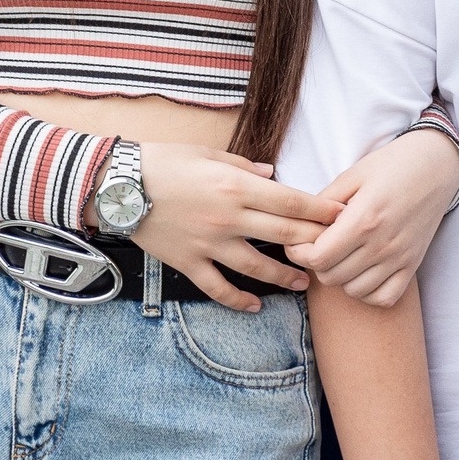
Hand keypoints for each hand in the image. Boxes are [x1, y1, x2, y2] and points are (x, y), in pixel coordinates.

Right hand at [119, 143, 341, 312]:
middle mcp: (228, 218)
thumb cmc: (162, 160)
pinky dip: (238, 300)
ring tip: (304, 283)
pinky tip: (255, 306)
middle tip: (336, 250)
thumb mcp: (207, 154)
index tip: (342, 215)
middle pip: (283, 234)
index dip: (320, 210)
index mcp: (236, 186)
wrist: (116, 185)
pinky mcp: (188, 263)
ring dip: (285, 276)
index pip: (291, 201)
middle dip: (314, 242)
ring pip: (257, 267)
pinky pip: (218, 287)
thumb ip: (244, 166)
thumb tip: (273, 176)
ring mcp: (209, 244)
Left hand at [286, 128, 458, 306]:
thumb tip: (302, 223)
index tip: (299, 241)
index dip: (300, 252)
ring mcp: (400, 258)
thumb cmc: (392, 165)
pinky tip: (362, 271)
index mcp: (364, 219)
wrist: (436, 167)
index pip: (318, 258)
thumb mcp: (353, 174)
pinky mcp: (412, 265)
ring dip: (340, 277)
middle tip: (320, 245)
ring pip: (354, 291)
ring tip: (342, 255)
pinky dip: (368, 292)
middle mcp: (382, 244)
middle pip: (331, 277)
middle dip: (317, 263)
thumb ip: (324, 201)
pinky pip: (383, 298)